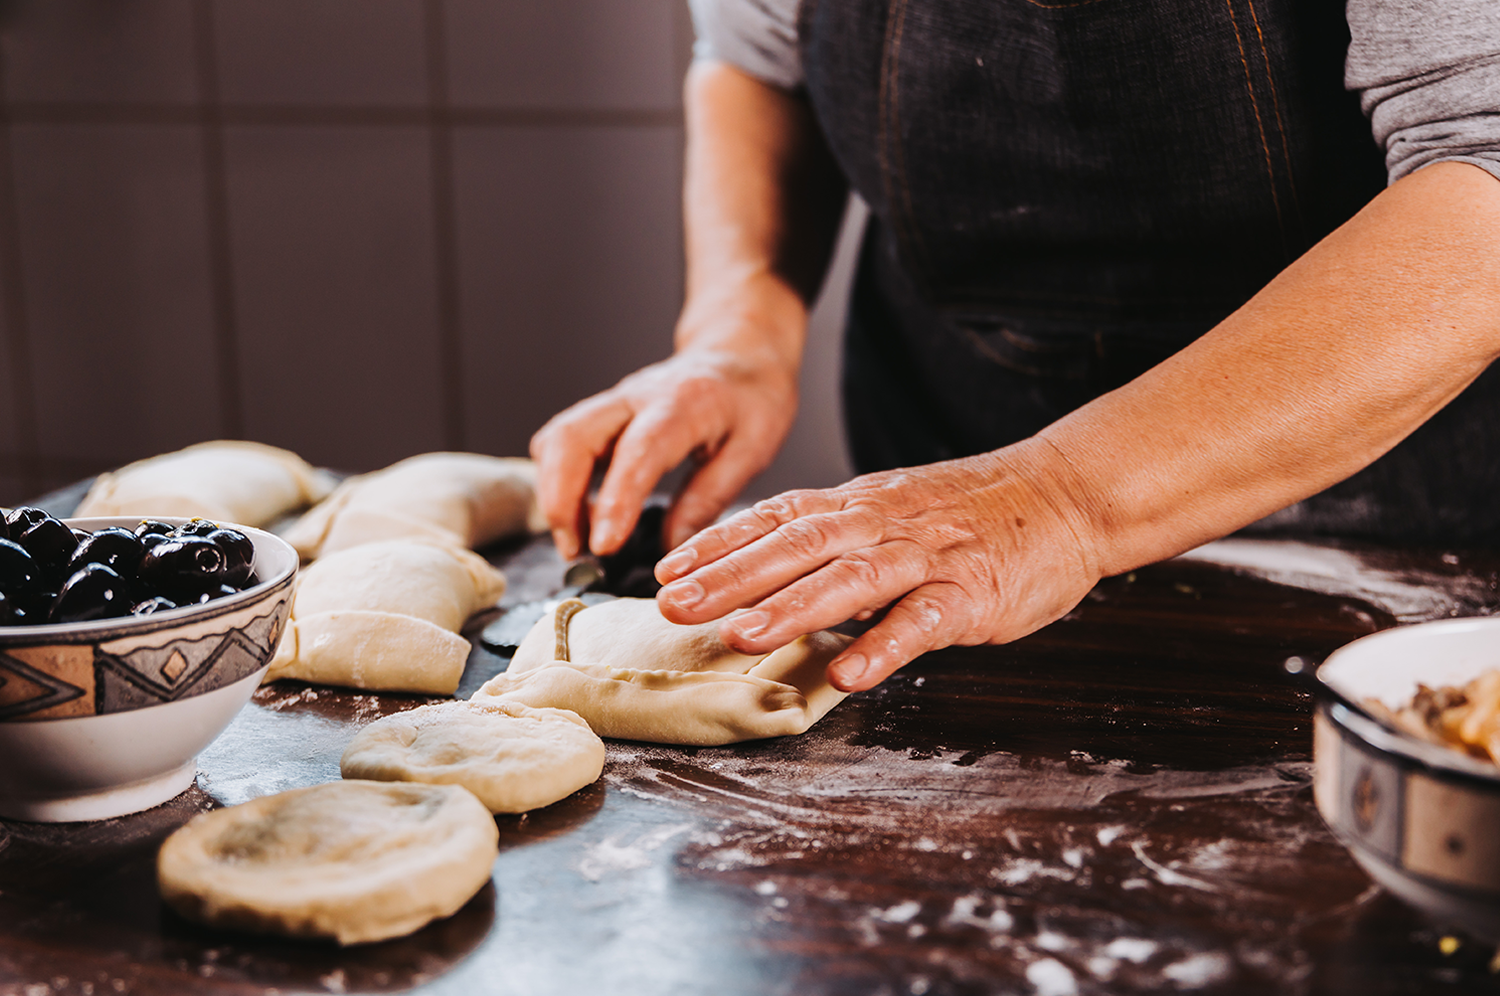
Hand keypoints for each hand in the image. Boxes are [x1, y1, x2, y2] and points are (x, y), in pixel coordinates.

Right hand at [530, 342, 798, 559]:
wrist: (740, 355)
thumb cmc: (752, 400)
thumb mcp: (750, 452)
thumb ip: (707, 500)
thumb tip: (671, 551)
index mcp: (683, 405)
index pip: (637, 452)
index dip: (614, 501)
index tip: (603, 546)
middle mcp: (636, 397)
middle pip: (572, 437)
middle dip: (561, 500)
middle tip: (577, 551)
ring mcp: (613, 401)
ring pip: (557, 438)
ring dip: (554, 494)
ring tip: (576, 541)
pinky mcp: (601, 412)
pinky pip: (561, 441)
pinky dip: (557, 480)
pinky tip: (579, 512)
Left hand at [653, 442, 1101, 691]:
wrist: (1063, 496)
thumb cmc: (970, 512)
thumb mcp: (891, 510)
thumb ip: (835, 536)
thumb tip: (765, 568)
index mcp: (858, 505)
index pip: (776, 518)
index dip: (719, 544)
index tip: (667, 570)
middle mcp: (882, 524)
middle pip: (796, 546)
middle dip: (730, 577)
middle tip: (674, 606)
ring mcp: (926, 557)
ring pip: (850, 579)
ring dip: (792, 608)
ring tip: (742, 637)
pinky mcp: (971, 592)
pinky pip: (922, 621)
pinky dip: (884, 646)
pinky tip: (847, 673)